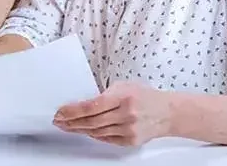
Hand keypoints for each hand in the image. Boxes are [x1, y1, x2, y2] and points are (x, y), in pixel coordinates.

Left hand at [53, 82, 172, 146]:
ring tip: (68, 126)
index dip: (72, 110)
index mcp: (124, 96)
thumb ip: (105, 94)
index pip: (91, 106)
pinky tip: (85, 131)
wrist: (168, 112)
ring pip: (96, 132)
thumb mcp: (125, 86)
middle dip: (71, 122)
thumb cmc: (145, 96)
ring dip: (79, 129)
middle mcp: (126, 114)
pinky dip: (94, 135)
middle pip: (91, 121)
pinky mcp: (130, 141)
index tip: (60, 112)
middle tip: (59, 121)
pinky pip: (106, 139)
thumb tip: (83, 104)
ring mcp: (128, 129)